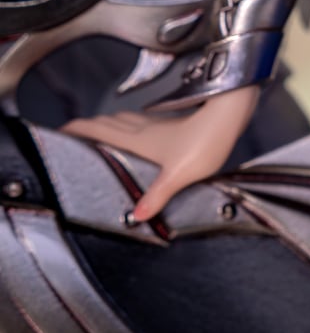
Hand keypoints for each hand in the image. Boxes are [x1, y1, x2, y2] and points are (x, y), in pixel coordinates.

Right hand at [63, 86, 259, 221]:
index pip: (97, 129)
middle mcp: (142, 127)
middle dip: (86, 127)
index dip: (76, 128)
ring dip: (105, 124)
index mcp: (136, 138)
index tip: (59, 130)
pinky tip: (135, 130)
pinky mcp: (170, 123)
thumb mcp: (178, 175)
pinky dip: (125, 125)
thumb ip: (156, 195)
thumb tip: (137, 215)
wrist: (228, 117)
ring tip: (96, 131)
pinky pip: (137, 122)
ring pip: (121, 120)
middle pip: (105, 123)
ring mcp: (155, 124)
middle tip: (72, 134)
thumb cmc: (206, 143)